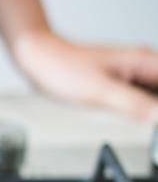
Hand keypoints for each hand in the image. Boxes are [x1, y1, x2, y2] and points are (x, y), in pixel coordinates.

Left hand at [13, 31, 157, 121]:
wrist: (37, 59)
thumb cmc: (62, 68)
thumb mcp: (101, 91)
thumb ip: (134, 104)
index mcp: (144, 62)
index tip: (153, 121)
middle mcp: (141, 65)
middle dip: (155, 109)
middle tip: (144, 123)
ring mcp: (129, 73)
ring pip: (152, 95)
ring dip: (149, 110)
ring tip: (132, 120)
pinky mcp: (116, 82)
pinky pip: (137, 97)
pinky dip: (137, 108)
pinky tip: (128, 117)